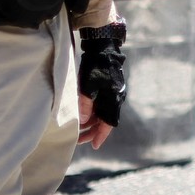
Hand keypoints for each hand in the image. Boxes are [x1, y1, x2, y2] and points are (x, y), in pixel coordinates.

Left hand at [77, 22, 126, 148]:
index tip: (94, 146)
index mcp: (113, 100)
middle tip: (80, 140)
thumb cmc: (96, 67)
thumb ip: (85, 105)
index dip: (101, 135)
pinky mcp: (108, 87)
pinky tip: (83, 114)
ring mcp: (113, 92)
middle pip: (105, 120)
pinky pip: (101, 105)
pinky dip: (92, 112)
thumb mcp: (88, 87)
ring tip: (78, 129)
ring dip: (91, 122)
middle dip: (92, 131)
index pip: (108, 123)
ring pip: (102, 113)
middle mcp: (115, 98)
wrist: (104, 48)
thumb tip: (83, 122)